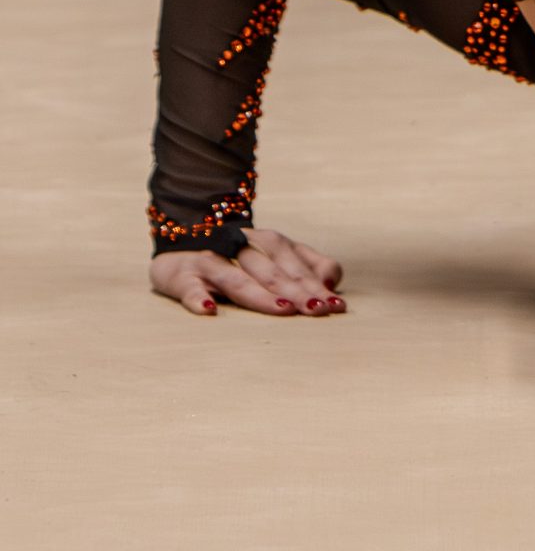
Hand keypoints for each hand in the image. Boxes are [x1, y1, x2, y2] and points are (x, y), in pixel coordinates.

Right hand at [150, 228, 345, 316]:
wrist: (183, 240)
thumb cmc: (244, 260)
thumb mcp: (281, 257)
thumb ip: (311, 266)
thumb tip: (331, 283)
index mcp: (269, 242)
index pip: (297, 266)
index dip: (317, 285)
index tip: (336, 305)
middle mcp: (241, 247)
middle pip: (273, 273)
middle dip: (297, 292)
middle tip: (317, 310)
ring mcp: (211, 262)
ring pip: (238, 280)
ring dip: (261, 295)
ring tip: (283, 309)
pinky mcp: (182, 276)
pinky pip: (190, 288)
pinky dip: (198, 298)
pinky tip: (210, 310)